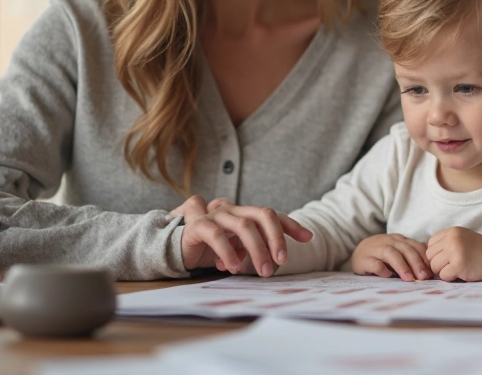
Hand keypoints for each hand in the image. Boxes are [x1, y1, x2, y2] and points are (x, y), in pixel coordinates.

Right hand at [174, 196, 312, 277]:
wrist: (173, 249)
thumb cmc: (209, 250)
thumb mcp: (237, 250)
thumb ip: (255, 248)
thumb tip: (278, 257)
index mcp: (243, 214)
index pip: (272, 215)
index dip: (291, 225)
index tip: (308, 238)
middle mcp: (231, 210)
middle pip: (262, 214)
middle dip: (276, 237)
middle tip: (282, 261)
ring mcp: (214, 215)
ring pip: (244, 226)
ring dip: (257, 250)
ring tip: (264, 271)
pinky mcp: (197, 225)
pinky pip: (216, 235)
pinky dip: (229, 252)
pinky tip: (235, 267)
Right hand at [351, 234, 431, 280]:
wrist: (358, 252)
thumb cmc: (382, 256)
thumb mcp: (398, 252)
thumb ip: (411, 257)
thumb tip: (430, 270)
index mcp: (399, 240)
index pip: (415, 246)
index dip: (424, 258)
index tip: (431, 272)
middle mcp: (389, 241)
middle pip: (405, 249)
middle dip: (416, 263)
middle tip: (423, 277)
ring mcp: (375, 249)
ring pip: (391, 253)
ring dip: (401, 266)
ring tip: (409, 279)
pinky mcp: (364, 259)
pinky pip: (374, 262)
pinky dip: (382, 269)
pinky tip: (388, 276)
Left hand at [426, 226, 481, 281]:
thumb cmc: (478, 250)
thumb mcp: (461, 237)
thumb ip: (446, 242)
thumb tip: (429, 255)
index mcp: (452, 232)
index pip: (431, 243)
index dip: (436, 253)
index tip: (446, 257)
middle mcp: (451, 239)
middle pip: (430, 255)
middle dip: (437, 263)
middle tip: (449, 265)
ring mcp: (454, 252)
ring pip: (434, 266)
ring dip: (442, 271)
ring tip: (455, 269)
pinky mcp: (458, 265)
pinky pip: (443, 275)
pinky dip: (450, 277)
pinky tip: (459, 273)